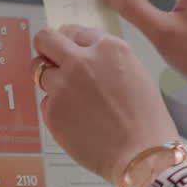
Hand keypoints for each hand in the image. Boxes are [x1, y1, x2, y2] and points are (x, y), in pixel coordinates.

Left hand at [33, 24, 179, 184]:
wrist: (142, 155)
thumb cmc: (147, 122)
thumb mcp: (136, 75)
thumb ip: (107, 61)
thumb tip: (86, 58)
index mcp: (108, 48)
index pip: (75, 31)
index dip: (71, 43)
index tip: (69, 50)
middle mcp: (82, 61)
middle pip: (45, 39)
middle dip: (46, 48)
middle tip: (50, 59)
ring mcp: (63, 86)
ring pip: (39, 71)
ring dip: (51, 81)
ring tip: (71, 100)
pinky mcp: (52, 111)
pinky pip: (46, 103)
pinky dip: (57, 111)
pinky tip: (79, 123)